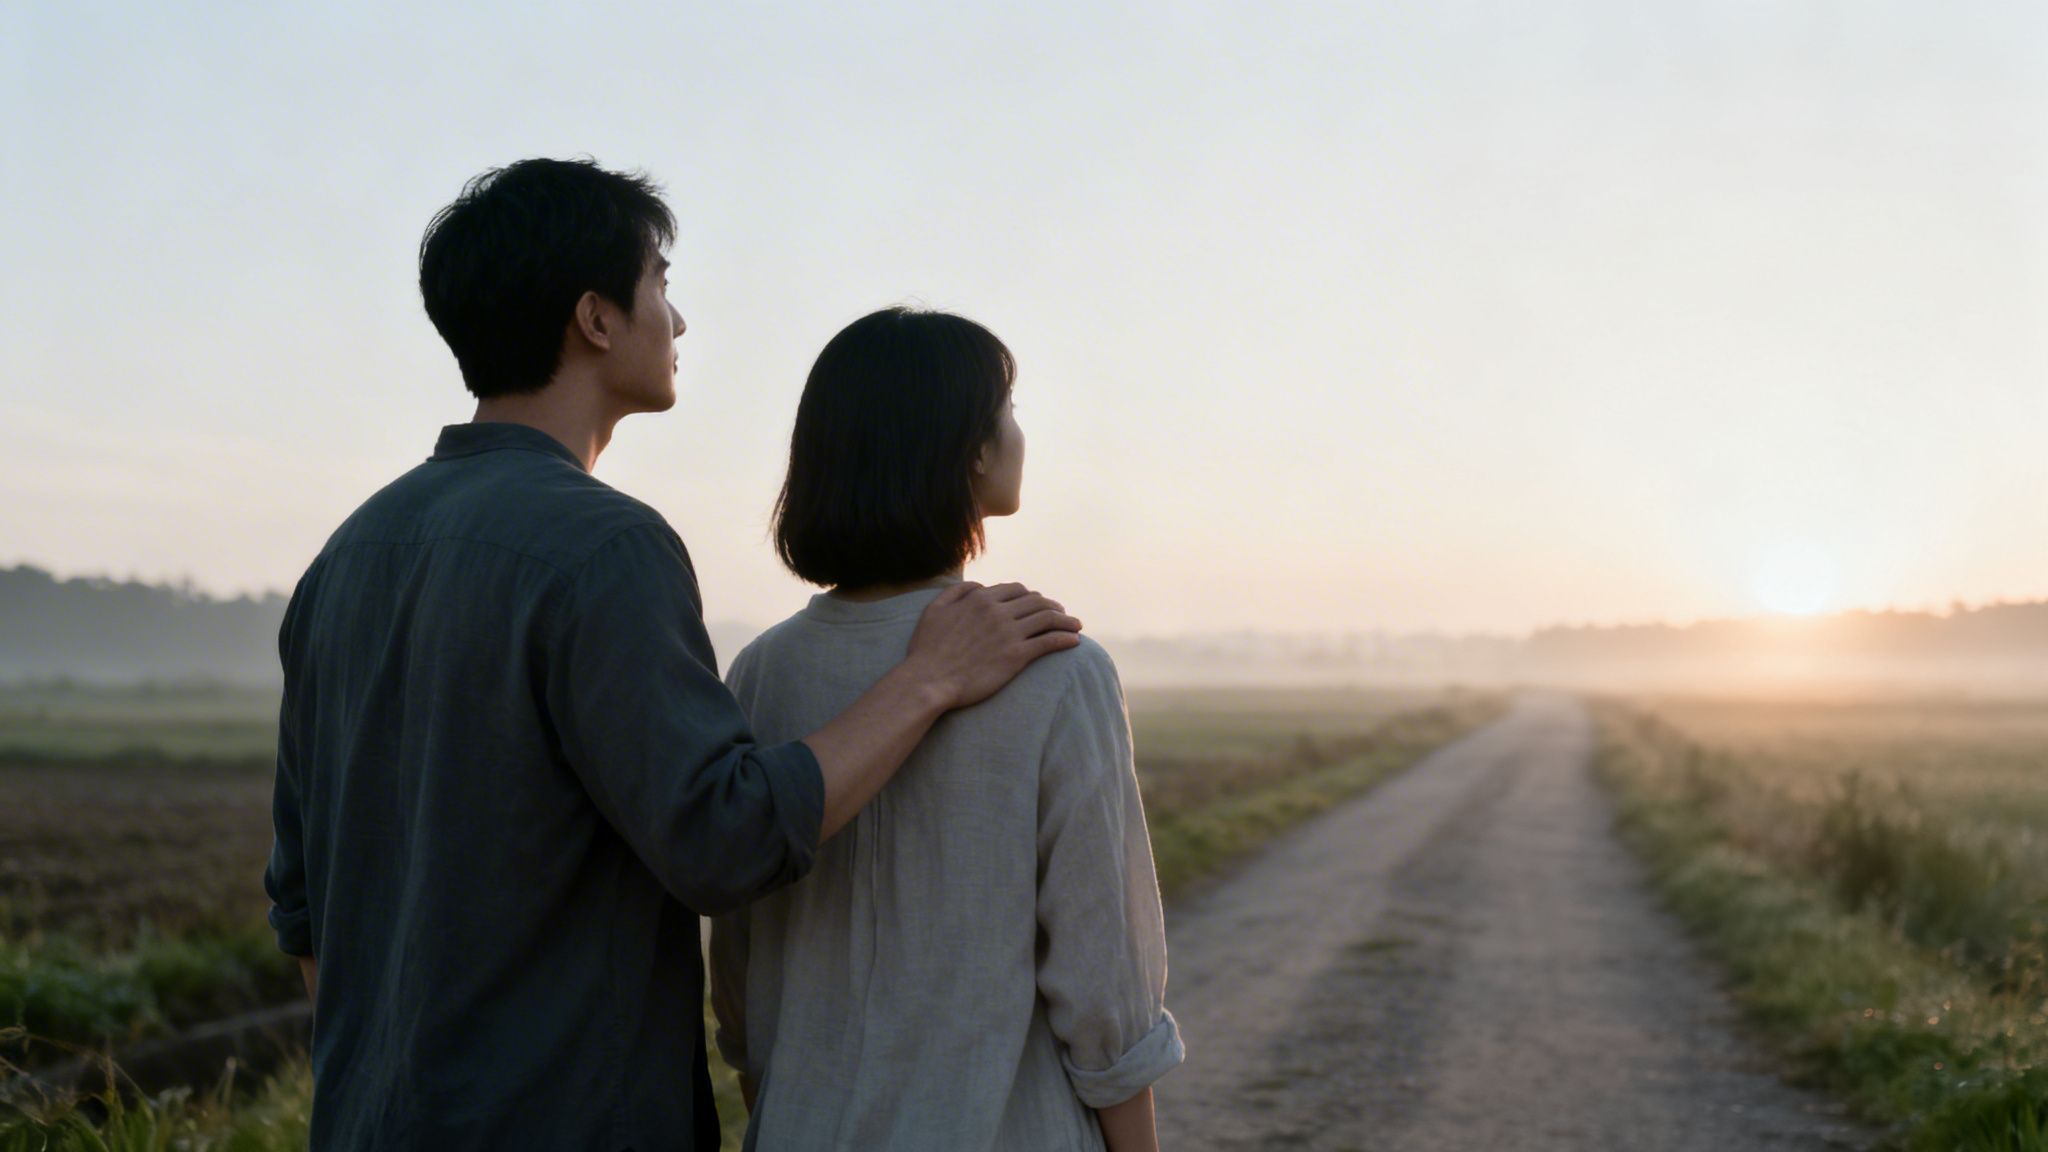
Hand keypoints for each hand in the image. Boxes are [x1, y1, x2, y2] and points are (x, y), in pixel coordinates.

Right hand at [905, 582, 1082, 709]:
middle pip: (1036, 601)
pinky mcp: (1016, 656)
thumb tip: (979, 587)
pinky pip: (1049, 641)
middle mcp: (997, 611)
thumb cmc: (927, 649)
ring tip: (1075, 625)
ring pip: (1047, 618)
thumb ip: (956, 592)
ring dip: (1066, 620)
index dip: (1030, 595)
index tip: (1037, 603)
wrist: (928, 680)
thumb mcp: (934, 610)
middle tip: (1061, 614)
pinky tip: (1074, 641)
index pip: (1016, 589)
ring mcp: (1009, 633)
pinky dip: (1065, 638)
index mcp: (980, 598)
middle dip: (1052, 606)